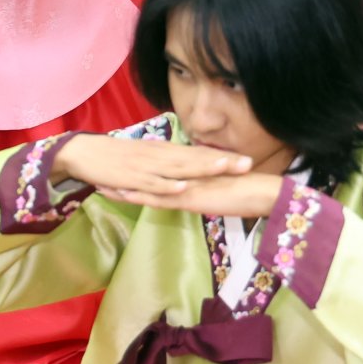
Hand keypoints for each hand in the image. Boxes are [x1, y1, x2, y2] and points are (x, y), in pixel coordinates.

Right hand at [53, 134, 252, 197]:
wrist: (86, 153)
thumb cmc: (118, 158)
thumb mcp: (148, 157)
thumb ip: (168, 162)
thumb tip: (190, 168)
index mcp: (165, 151)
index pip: (199, 153)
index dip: (223, 157)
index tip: (248, 160)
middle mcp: (161, 155)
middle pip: (196, 159)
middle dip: (222, 162)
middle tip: (248, 164)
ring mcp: (148, 167)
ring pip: (180, 168)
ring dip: (202, 168)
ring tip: (225, 168)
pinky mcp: (133, 178)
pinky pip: (154, 183)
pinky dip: (168, 185)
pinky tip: (183, 186)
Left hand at [100, 172, 283, 218]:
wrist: (262, 191)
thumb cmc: (247, 190)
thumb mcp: (222, 188)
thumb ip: (209, 187)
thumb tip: (199, 189)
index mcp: (192, 172)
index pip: (161, 169)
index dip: (140, 167)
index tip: (122, 165)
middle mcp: (184, 175)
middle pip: (148, 174)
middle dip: (125, 174)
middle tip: (101, 171)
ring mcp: (185, 186)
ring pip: (148, 185)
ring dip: (124, 185)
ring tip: (100, 184)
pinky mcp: (189, 198)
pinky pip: (159, 197)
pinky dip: (140, 195)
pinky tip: (123, 194)